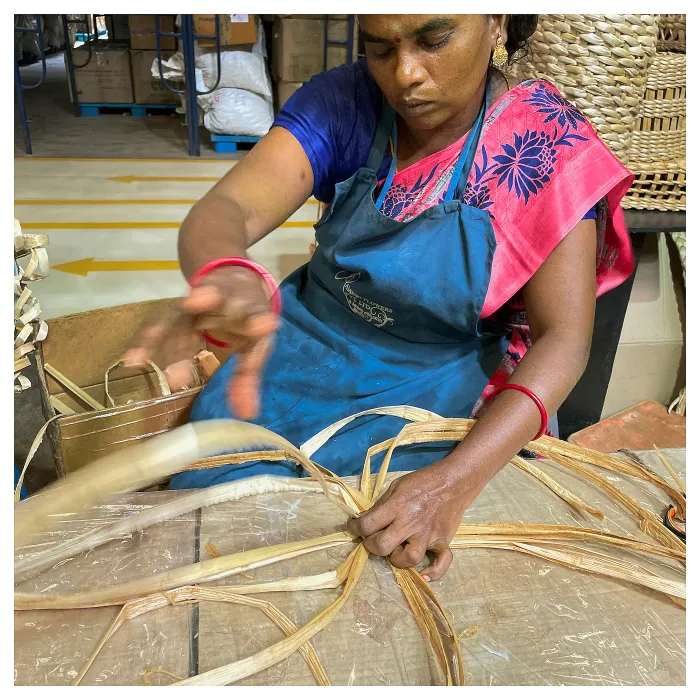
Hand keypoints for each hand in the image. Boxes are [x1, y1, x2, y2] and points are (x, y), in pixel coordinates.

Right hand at [123, 267, 278, 419]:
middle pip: (216, 299)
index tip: (264, 325)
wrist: (231, 284)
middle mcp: (222, 298)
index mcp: (249, 305)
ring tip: (158, 364)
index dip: (257, 320)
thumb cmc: (246, 322)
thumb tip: (246, 414)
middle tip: (196, 303)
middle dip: (206, 301)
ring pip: (181, 314)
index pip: (254, 311)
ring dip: (168, 335)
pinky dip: (146, 340)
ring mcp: (195, 302)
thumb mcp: (255, 345)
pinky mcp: (176, 310)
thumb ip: (248, 376)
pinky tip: (132, 361)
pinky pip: (159, 324)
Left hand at [347, 460, 479, 580]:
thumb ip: (380, 505)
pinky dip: (434, 572)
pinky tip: (424, 573)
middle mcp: (411, 523)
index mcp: (397, 506)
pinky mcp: (444, 541)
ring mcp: (428, 534)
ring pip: (409, 559)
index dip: (354, 528)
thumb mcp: (396, 486)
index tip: (353, 527)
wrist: (453, 481)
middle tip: (373, 539)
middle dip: (371, 546)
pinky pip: (442, 563)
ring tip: (396, 551)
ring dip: (397, 560)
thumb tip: (363, 519)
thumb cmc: (422, 482)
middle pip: (383, 546)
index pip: (367, 524)